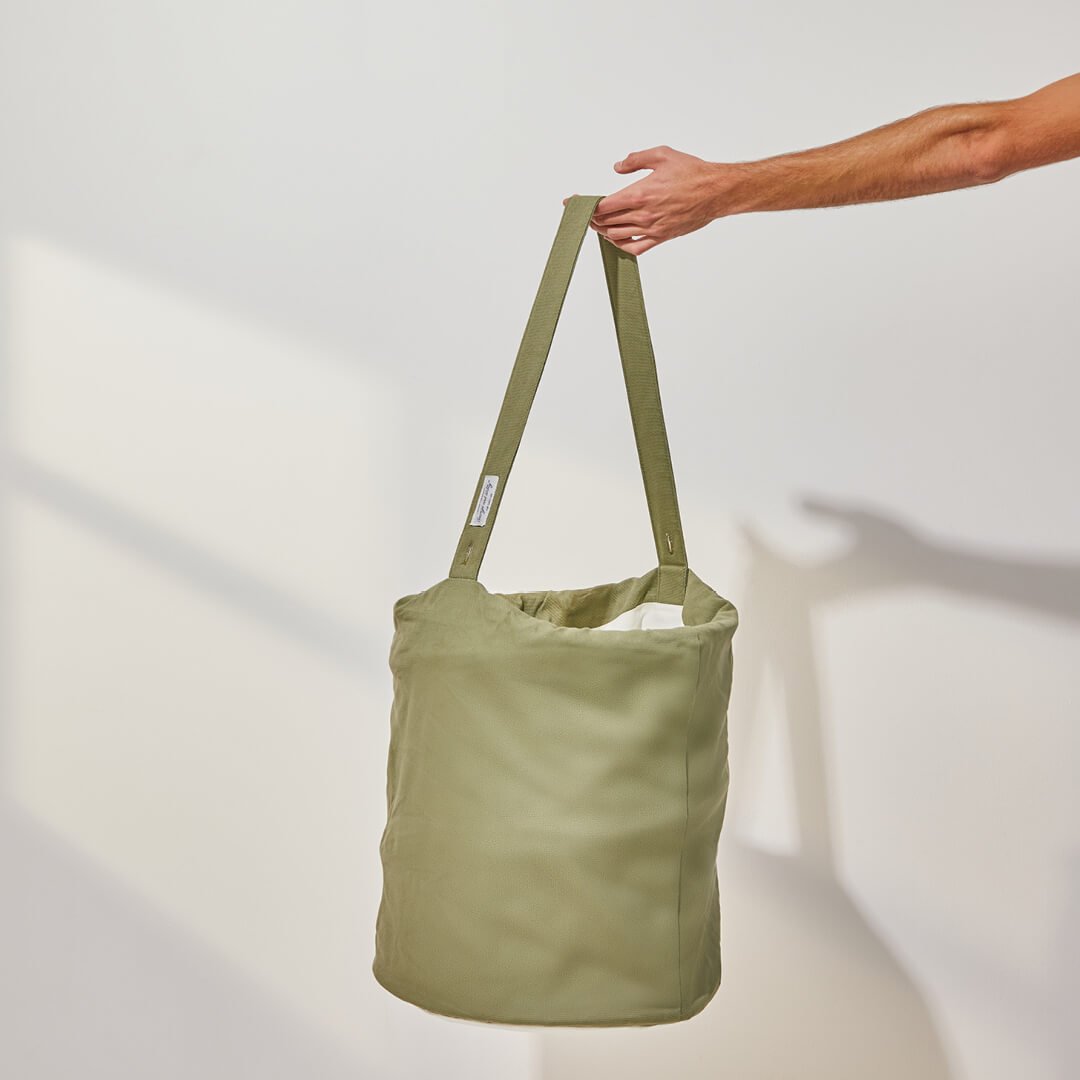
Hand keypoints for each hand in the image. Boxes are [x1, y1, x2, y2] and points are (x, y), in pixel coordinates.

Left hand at [563, 145, 725, 254]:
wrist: (716, 192)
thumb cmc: (693, 172)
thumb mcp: (662, 155)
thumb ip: (635, 159)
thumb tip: (617, 167)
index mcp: (639, 193)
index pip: (602, 204)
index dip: (585, 206)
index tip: (573, 204)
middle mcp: (643, 214)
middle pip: (606, 222)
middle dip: (591, 218)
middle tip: (584, 214)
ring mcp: (652, 229)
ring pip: (617, 236)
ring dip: (603, 231)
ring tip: (598, 224)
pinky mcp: (662, 237)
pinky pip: (635, 248)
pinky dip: (621, 245)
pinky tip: (617, 239)